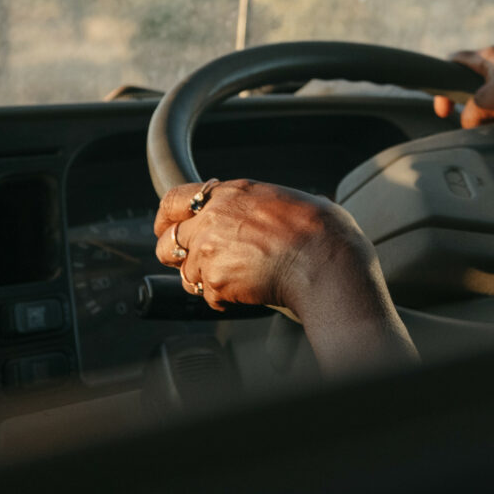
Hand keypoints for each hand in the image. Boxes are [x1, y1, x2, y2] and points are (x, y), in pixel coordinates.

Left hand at [154, 179, 415, 369]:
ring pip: (186, 275)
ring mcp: (209, 252)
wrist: (326, 259)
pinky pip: (208, 297)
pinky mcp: (215, 282)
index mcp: (229, 194)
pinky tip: (248, 291)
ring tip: (237, 280)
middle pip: (167, 243)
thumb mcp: (280, 199)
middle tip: (197, 263)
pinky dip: (224, 299)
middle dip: (177, 256)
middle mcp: (211, 220)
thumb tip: (251, 214)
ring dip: (205, 280)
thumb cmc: (318, 229)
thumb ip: (251, 206)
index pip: (173, 200)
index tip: (168, 228)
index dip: (167, 218)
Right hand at [434, 46, 493, 128]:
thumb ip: (468, 113)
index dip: (443, 84)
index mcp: (488, 56)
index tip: (443, 107)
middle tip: (469, 119)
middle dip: (469, 103)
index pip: (455, 61)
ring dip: (490, 111)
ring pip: (493, 95)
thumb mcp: (485, 103)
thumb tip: (470, 123)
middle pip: (474, 82)